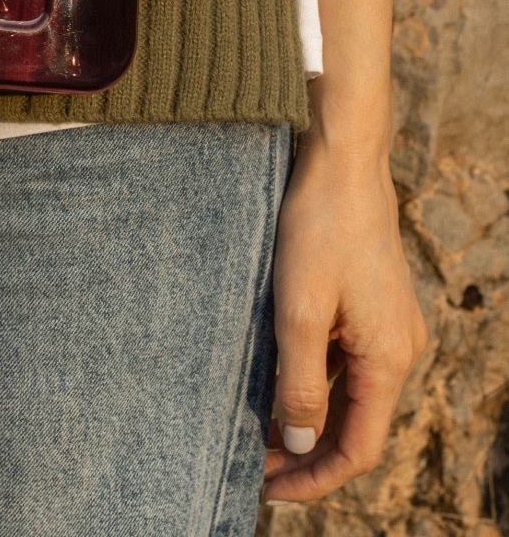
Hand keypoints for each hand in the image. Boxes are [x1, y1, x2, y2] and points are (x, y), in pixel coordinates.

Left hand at [263, 89, 427, 502]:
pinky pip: (346, 359)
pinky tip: (276, 379)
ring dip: (308, 415)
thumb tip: (302, 443)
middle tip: (254, 464)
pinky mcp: (371, 302)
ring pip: (350, 391)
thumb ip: (302, 382)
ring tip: (257, 428)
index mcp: (389, 358)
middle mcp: (398, 347)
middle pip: (356, 424)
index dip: (315, 477)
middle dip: (307, 451)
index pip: (358, 447)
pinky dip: (314, 379)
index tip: (268, 489)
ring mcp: (387, 324)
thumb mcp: (299, 311)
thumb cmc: (320, 229)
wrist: (341, 163)